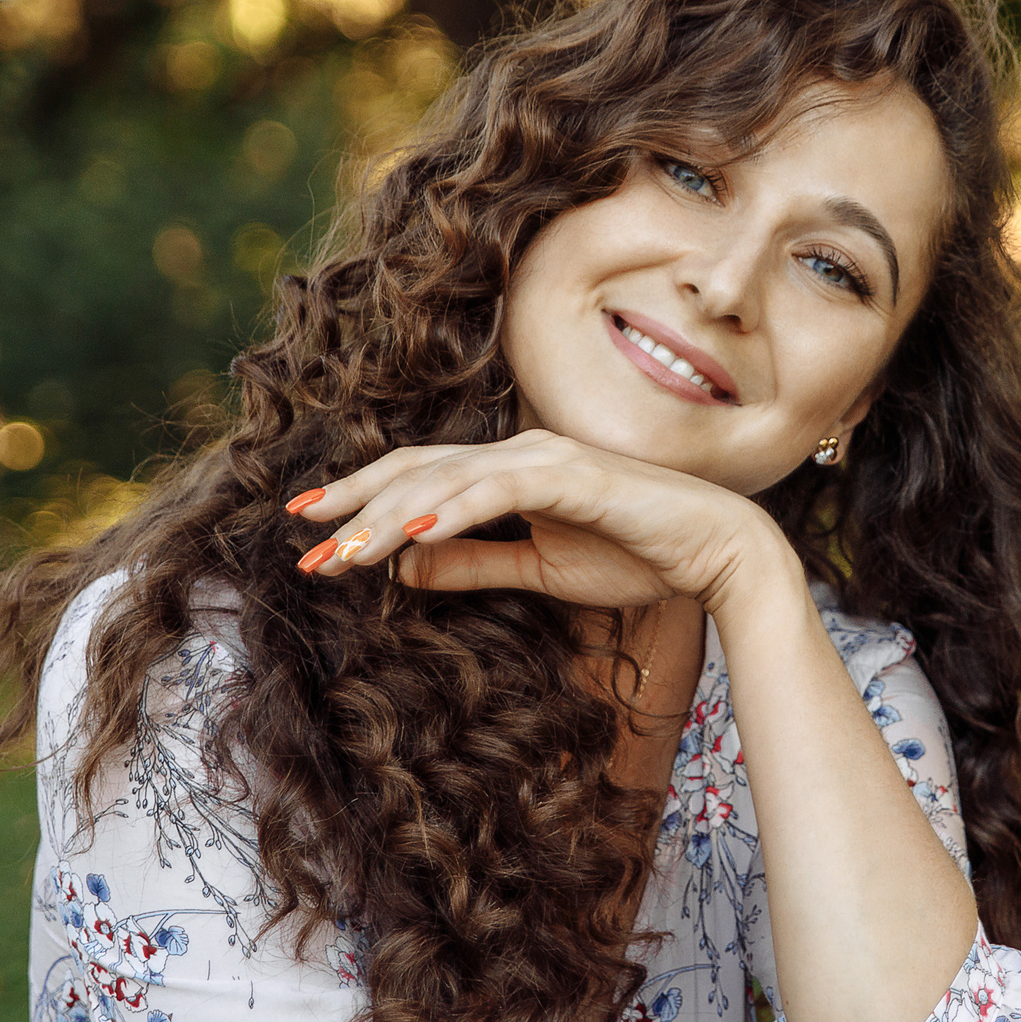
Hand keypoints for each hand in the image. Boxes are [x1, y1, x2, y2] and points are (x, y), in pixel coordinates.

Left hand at [286, 429, 794, 616]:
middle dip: (356, 505)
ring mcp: (544, 457)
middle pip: (416, 470)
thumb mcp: (539, 570)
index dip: (364, 503)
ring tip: (341, 554)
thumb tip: (402, 570)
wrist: (717, 554)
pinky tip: (407, 541)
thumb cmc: (639, 558)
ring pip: (444, 481)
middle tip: (303, 539)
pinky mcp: (570, 474)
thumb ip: (472, 564)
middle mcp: (520, 451)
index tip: (314, 537)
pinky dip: (447, 513)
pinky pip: (495, 491)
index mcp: (511, 469)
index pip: (420, 481)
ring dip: (388, 518)